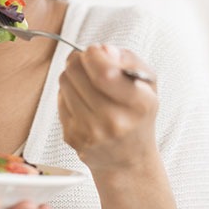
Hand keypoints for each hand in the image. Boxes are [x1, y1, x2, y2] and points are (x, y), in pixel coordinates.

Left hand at [57, 44, 158, 172]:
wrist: (128, 159)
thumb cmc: (137, 115)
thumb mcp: (148, 84)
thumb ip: (130, 59)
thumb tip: (103, 50)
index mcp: (139, 104)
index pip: (104, 72)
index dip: (93, 54)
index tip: (95, 51)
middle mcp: (115, 121)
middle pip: (77, 72)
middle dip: (79, 59)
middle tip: (87, 61)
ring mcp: (91, 132)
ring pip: (64, 82)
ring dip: (72, 74)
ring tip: (85, 80)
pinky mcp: (73, 137)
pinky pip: (59, 99)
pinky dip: (68, 92)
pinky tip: (82, 98)